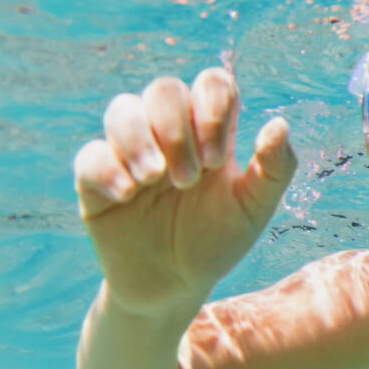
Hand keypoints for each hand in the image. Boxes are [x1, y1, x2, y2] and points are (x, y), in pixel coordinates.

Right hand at [73, 68, 296, 317]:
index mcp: (209, 132)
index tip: (219, 161)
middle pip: (164, 89)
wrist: (175, 284)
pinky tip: (127, 196)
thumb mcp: (254, 209)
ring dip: (140, 141)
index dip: (214, 108)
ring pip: (122, 110)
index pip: (211, 84)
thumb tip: (279, 124)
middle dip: (177, 130)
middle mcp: (167, 133)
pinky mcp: (95, 179)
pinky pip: (90, 155)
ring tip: (156, 180)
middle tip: (189, 180)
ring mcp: (129, 152)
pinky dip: (108, 169)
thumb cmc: (217, 239)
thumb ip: (274, 169)